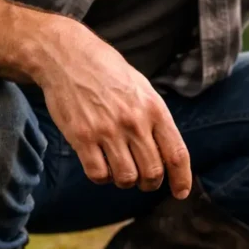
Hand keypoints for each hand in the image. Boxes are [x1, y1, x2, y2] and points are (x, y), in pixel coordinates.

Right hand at [34, 19, 191, 196]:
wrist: (67, 55)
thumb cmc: (108, 73)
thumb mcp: (142, 89)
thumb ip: (156, 120)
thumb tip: (169, 155)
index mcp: (154, 109)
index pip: (176, 154)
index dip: (181, 179)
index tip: (180, 193)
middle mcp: (134, 121)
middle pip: (153, 172)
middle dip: (150, 183)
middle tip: (144, 180)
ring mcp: (107, 130)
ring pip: (127, 178)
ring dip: (125, 181)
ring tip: (121, 170)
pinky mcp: (81, 136)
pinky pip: (98, 174)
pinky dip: (102, 177)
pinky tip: (100, 165)